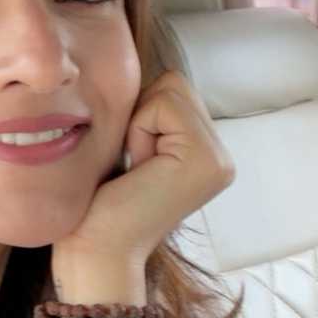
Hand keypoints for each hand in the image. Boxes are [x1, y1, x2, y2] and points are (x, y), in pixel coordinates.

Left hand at [52, 70, 235, 281]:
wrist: (95, 250)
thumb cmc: (96, 204)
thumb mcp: (128, 149)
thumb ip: (147, 116)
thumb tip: (136, 68)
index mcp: (205, 154)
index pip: (172, 87)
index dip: (138, 113)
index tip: (130, 162)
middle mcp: (222, 157)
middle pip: (174, 82)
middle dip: (140, 114)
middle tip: (132, 165)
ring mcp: (219, 160)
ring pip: (170, 87)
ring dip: (138, 124)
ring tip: (135, 168)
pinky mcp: (207, 160)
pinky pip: (164, 104)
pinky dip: (139, 130)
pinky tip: (138, 170)